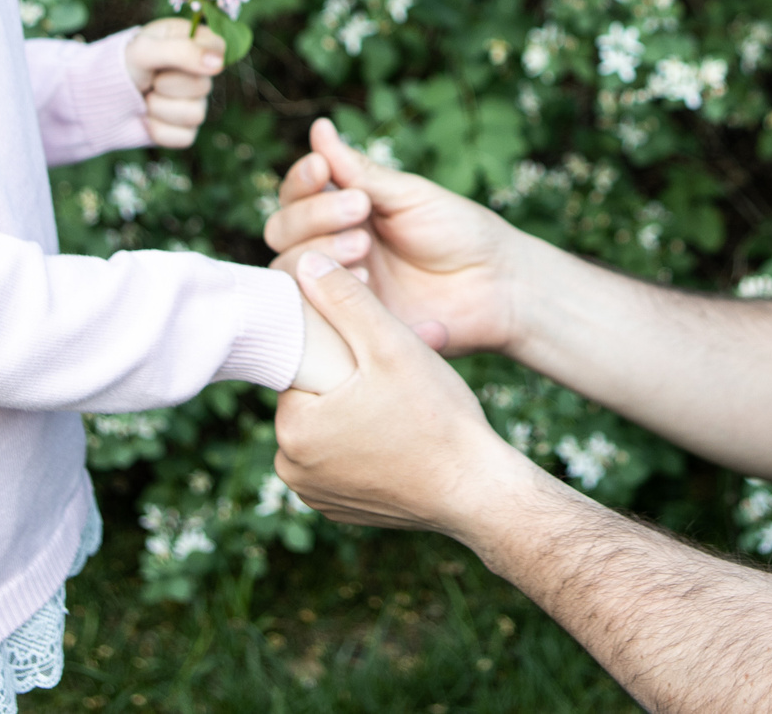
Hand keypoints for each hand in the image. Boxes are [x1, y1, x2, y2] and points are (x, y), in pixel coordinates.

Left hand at [121, 18, 224, 147]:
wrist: (97, 99)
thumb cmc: (121, 65)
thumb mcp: (145, 50)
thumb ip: (182, 51)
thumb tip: (218, 63)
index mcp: (192, 42)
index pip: (219, 49)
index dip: (198, 57)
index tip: (171, 59)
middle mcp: (197, 72)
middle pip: (204, 86)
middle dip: (166, 85)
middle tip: (149, 78)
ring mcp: (193, 102)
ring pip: (195, 115)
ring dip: (160, 108)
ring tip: (146, 97)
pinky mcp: (184, 129)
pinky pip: (184, 137)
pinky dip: (158, 129)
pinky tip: (146, 118)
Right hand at [264, 119, 525, 355]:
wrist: (497, 285)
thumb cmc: (459, 231)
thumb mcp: (408, 195)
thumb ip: (357, 171)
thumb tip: (318, 128)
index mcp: (344, 210)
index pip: (297, 194)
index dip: (301, 181)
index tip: (322, 170)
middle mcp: (331, 247)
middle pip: (282, 230)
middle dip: (313, 216)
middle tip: (359, 211)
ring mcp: (336, 287)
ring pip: (289, 269)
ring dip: (318, 251)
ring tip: (363, 248)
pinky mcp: (347, 324)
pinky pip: (311, 312)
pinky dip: (326, 292)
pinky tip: (363, 282)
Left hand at [275, 252, 536, 534]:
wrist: (478, 493)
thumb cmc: (437, 418)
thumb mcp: (392, 345)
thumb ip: (346, 299)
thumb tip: (305, 261)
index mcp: (292, 430)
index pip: (303, 368)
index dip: (344, 352)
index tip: (381, 354)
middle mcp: (292, 469)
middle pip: (316, 398)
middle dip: (354, 380)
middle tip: (400, 377)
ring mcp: (316, 495)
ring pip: (330, 429)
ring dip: (359, 412)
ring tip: (406, 406)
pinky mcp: (341, 510)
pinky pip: (344, 462)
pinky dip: (367, 447)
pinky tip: (404, 439)